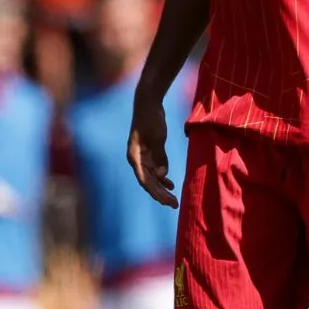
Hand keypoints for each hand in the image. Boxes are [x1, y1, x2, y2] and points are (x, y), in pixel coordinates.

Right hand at [127, 89, 177, 207]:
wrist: (148, 104)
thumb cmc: (150, 119)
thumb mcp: (157, 137)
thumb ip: (159, 156)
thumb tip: (162, 175)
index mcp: (134, 157)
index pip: (144, 179)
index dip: (154, 191)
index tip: (164, 201)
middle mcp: (137, 160)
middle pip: (149, 182)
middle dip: (161, 194)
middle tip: (173, 205)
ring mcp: (144, 157)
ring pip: (153, 178)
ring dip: (163, 189)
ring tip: (173, 200)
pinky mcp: (151, 153)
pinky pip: (157, 169)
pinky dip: (164, 178)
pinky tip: (171, 185)